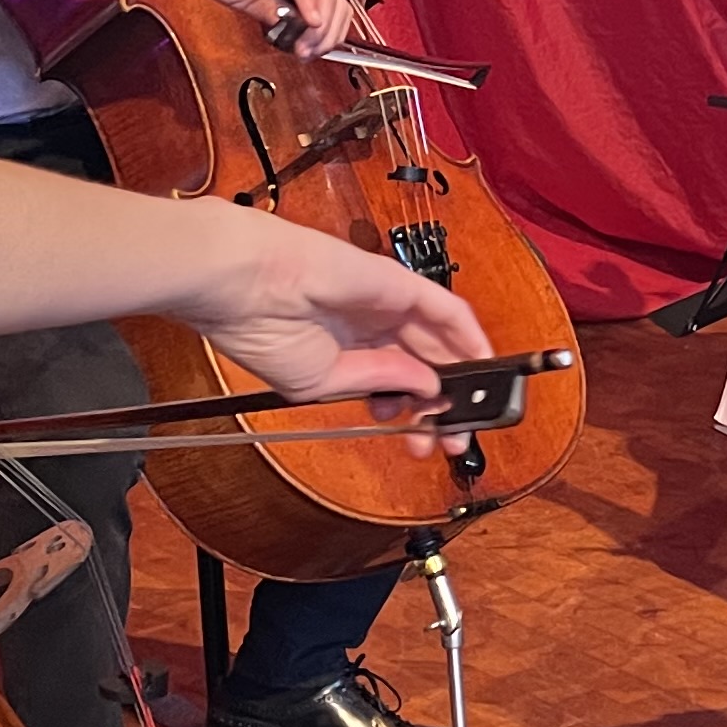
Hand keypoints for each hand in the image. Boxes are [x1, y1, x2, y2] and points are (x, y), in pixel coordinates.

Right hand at [175, 0, 363, 55]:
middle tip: (308, 54)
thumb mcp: (251, 2)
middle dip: (326, 37)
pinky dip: (307, 1)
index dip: (330, 36)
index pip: (335, 8)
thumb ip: (274, 16)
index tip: (313, 54)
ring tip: (305, 46)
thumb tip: (297, 38)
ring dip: (319, 27)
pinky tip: (308, 21)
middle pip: (337, 3)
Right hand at [187, 218, 487, 451]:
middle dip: (440, 408)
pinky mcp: (398, 283)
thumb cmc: (262, 330)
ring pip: (438, 342)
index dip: (414, 415)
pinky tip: (482, 362)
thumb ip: (380, 381)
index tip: (426, 443)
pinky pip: (445, 309)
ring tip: (467, 418)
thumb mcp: (324, 382)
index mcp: (344, 351)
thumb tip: (425, 387)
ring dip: (459, 380)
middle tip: (451, 441)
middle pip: (422, 366)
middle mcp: (370, 326)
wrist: (244, 287)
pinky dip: (468, 335)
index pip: (394, 384)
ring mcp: (386, 304)